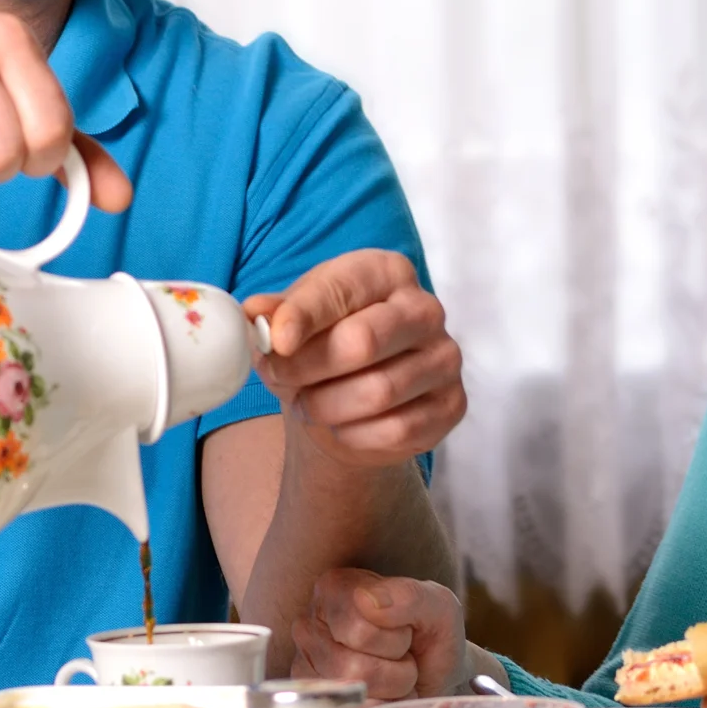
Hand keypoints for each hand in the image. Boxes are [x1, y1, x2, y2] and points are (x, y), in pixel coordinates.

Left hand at [245, 252, 463, 467]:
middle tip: (280, 378)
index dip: (303, 316)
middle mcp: (424, 309)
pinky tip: (341, 426)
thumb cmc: (322, 347)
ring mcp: (445, 357)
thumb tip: (254, 312)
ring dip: (327, 407)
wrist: (352, 404)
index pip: (341, 290)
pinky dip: (355, 435)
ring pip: (378, 392)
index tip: (277, 342)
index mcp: (386, 272)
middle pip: (363, 341)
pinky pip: (398, 429)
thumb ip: (275, 314)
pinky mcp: (452, 404)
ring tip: (307, 404)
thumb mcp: (293, 322)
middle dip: (308, 368)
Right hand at [289, 569, 467, 698]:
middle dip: (396, 669)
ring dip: (390, 690)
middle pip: (356, 668)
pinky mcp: (314, 701)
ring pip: (354, 694)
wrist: (436, 672)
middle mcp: (309, 626)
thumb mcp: (438, 606)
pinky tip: (382, 693)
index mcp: (334, 589)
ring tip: (394, 674)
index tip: (405, 630)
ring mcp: (305, 667)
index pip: (361, 630)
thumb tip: (366, 601)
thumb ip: (408, 596)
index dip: (397, 639)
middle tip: (401, 656)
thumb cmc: (430, 634)